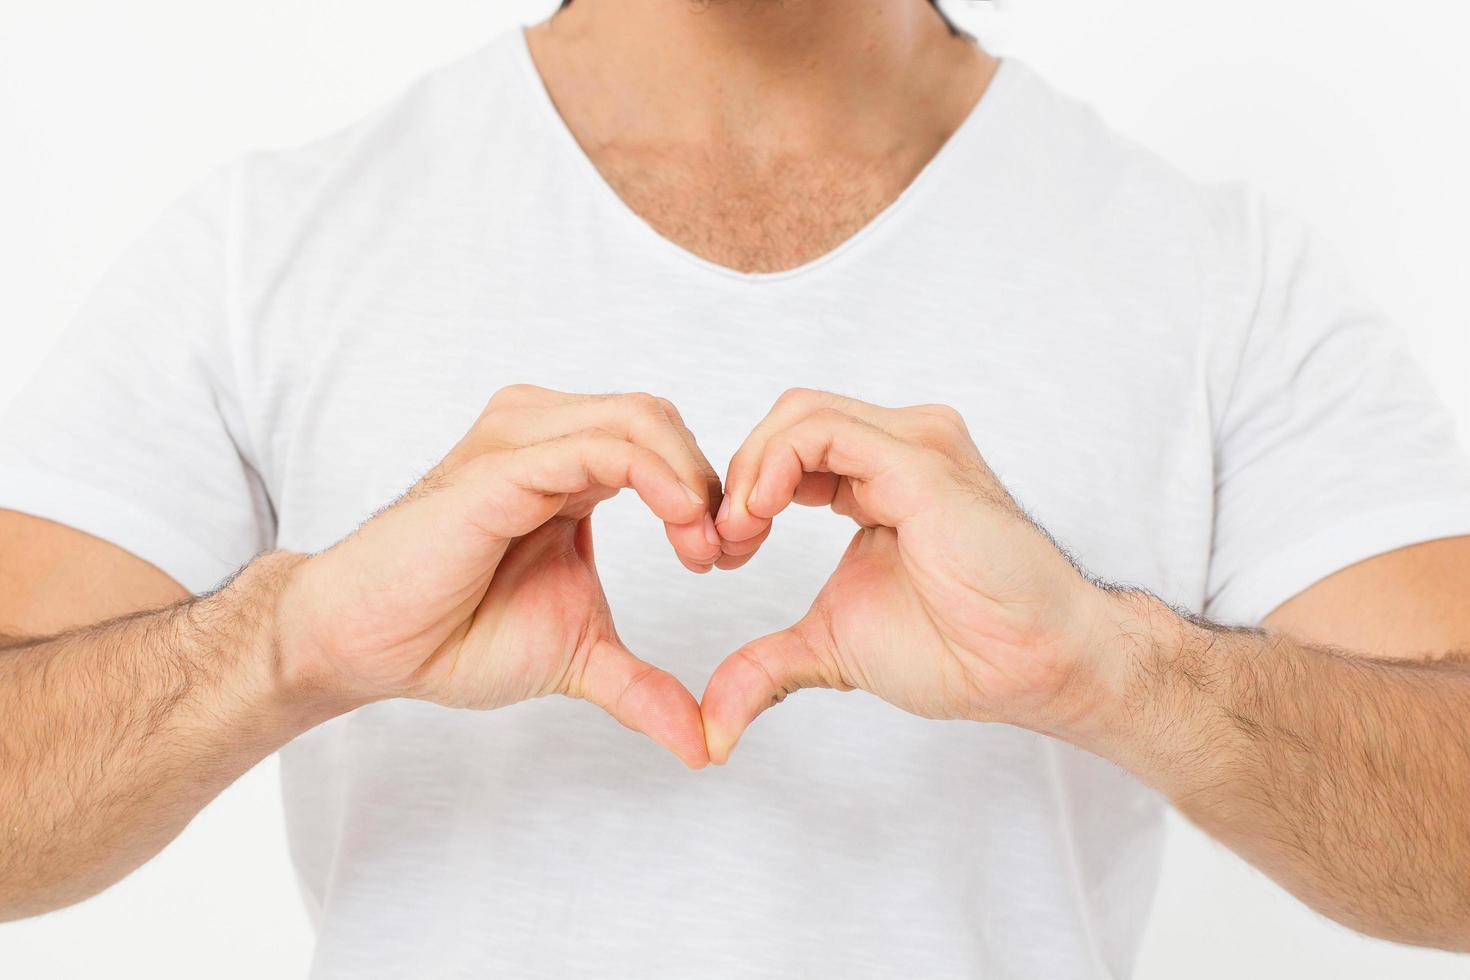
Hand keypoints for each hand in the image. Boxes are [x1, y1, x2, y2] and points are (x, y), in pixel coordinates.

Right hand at [278, 385, 723, 767]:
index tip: (725, 559)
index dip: (708, 493)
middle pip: (659, 418)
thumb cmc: (456, 635)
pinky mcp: (502, 468)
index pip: (662, 443)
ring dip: (691, 478)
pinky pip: (599, 448)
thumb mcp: (577, 655)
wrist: (369, 646)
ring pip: (640, 418)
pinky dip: (657, 477)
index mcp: (568, 468)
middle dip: (709, 482)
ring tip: (702, 546)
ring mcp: (521, 444)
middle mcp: (545, 437)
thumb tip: (704, 747)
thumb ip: (642, 686)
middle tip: (721, 554)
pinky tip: (681, 523)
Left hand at [702, 389, 1109, 762]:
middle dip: (736, 477)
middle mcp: (899, 449)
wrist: (1028, 667)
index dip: (742, 492)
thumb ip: (768, 664)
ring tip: (740, 534)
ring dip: (749, 470)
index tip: (722, 555)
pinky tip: (760, 515)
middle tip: (721, 545)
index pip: (789, 449)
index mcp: (878, 479)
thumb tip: (714, 722)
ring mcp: (913, 448)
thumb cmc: (959, 648)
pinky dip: (774, 465)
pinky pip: (823, 431)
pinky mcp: (919, 463)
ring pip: (799, 413)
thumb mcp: (830, 647)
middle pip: (787, 420)